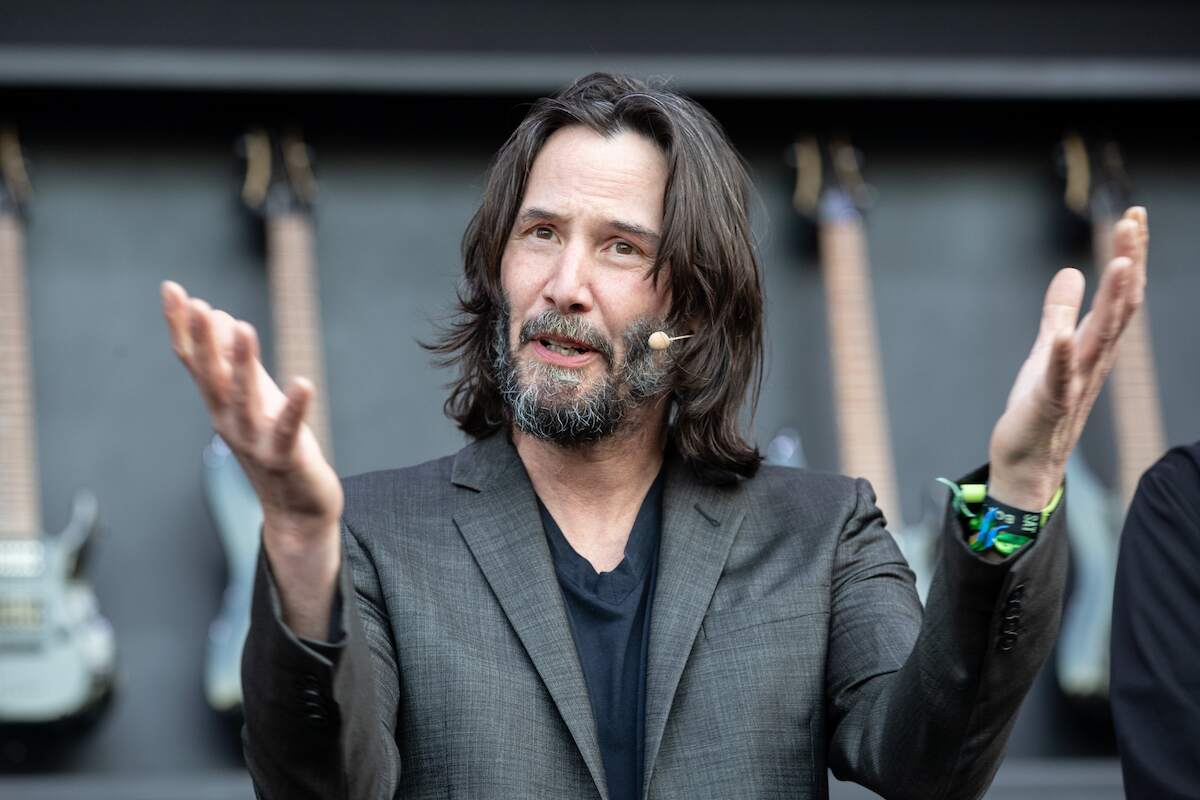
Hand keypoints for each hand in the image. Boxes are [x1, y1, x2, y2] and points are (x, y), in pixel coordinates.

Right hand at [160, 280, 342, 542]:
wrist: (295, 509)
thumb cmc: (275, 446)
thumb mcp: (255, 398)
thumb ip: (237, 363)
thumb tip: (223, 317)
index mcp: (220, 404)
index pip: (194, 360)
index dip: (183, 326)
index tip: (171, 289)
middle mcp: (229, 421)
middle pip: (212, 377)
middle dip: (204, 341)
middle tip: (198, 304)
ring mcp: (254, 441)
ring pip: (244, 399)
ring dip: (243, 364)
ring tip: (244, 328)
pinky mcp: (284, 457)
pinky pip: (287, 429)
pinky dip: (293, 406)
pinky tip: (302, 383)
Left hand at [988, 207, 1148, 508]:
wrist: (1027, 463)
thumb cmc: (1039, 408)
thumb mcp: (1047, 350)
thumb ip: (1059, 312)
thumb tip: (1071, 271)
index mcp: (1094, 346)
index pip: (1119, 294)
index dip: (1128, 255)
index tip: (1133, 216)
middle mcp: (1094, 361)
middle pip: (1119, 306)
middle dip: (1128, 262)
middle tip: (1134, 221)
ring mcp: (1075, 382)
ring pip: (1101, 337)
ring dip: (1112, 299)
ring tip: (1120, 262)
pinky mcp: (1049, 404)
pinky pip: (1059, 378)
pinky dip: (1062, 355)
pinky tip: (1063, 334)